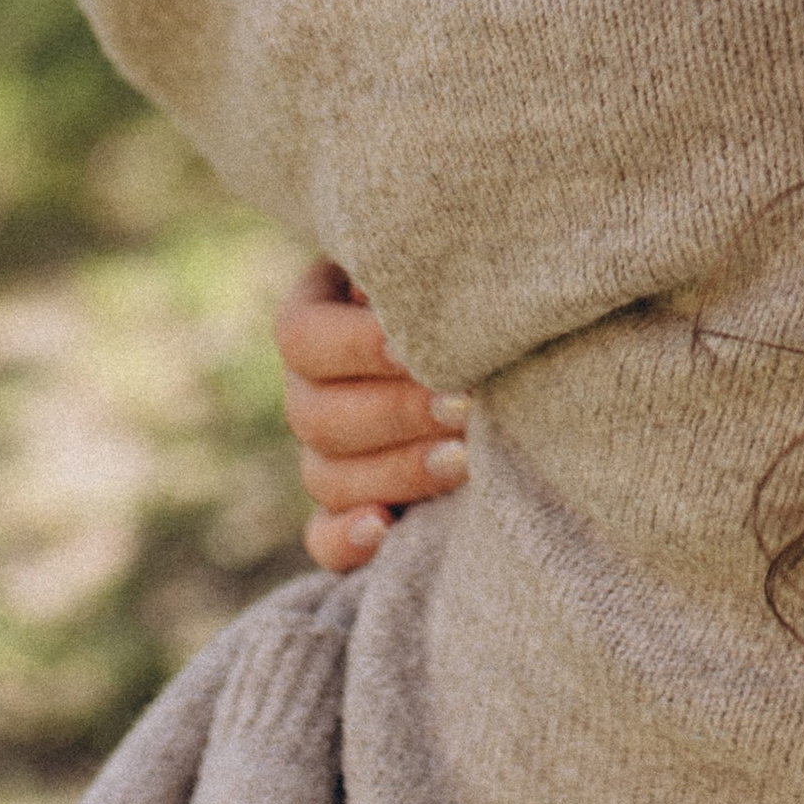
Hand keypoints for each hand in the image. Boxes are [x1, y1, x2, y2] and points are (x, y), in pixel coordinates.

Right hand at [276, 257, 469, 574]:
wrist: (501, 337)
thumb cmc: (471, 283)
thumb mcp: (445, 261)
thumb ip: (423, 269)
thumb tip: (409, 288)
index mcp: (317, 318)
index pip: (302, 338)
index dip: (356, 346)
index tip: (413, 345)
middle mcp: (311, 391)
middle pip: (316, 415)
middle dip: (396, 413)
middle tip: (464, 406)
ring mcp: (327, 456)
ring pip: (326, 477)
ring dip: (396, 471)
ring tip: (464, 460)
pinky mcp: (351, 512)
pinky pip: (324, 540)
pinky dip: (346, 541)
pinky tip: (385, 531)